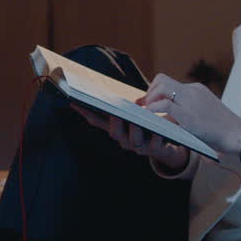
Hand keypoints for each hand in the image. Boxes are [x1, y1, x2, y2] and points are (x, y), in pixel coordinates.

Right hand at [70, 103, 188, 169]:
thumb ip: (121, 106)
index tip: (75, 102)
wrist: (165, 144)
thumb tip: (108, 91)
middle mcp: (124, 140)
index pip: (97, 121)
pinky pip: (154, 145)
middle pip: (114, 133)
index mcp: (116, 130)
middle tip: (116, 112)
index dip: (86, 113)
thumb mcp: (132, 114)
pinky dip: (155, 136)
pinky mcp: (155, 150)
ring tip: (137, 120)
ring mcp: (139, 147)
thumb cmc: (145, 125)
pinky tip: (158, 129)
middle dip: (115, 122)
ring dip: (135, 130)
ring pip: (134, 140)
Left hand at [139, 73, 240, 169]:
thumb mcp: (203, 113)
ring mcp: (191, 101)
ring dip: (150, 99)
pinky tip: (149, 116)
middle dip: (149, 92)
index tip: (147, 102)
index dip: (155, 91)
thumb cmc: (221, 129)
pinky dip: (153, 109)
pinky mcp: (188, 115)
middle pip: (162, 79)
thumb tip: (165, 116)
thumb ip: (186, 111)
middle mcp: (192, 91)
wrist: (238, 135)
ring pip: (161, 87)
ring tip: (147, 112)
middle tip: (145, 106)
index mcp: (196, 89)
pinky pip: (164, 105)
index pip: (169, 82)